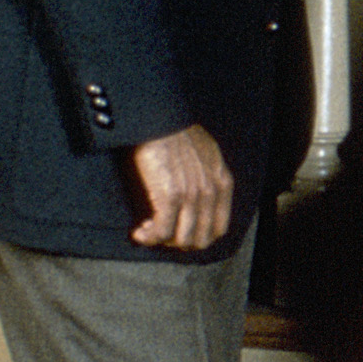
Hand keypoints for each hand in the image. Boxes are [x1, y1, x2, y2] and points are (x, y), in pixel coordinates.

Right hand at [129, 124, 233, 248]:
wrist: (160, 119)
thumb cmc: (176, 131)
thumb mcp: (206, 153)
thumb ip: (208, 175)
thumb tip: (198, 195)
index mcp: (222, 182)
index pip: (219, 227)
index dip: (199, 237)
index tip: (181, 234)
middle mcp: (211, 192)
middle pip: (201, 238)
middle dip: (179, 243)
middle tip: (162, 236)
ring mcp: (192, 196)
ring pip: (182, 239)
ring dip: (162, 241)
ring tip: (148, 232)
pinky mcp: (170, 197)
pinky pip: (161, 231)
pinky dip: (149, 237)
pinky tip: (139, 233)